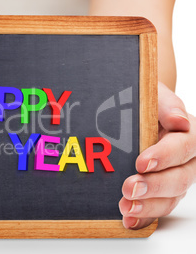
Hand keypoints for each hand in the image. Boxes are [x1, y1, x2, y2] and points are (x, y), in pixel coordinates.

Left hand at [120, 82, 195, 228]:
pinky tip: (129, 220)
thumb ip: (166, 105)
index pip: (183, 147)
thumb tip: (179, 120)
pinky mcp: (161, 193)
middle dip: (154, 186)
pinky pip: (157, 208)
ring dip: (148, 206)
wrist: (137, 113)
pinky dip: (143, 217)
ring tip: (126, 207)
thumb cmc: (148, 104)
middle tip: (129, 188)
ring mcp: (175, 178)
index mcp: (189, 135)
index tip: (141, 162)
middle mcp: (187, 160)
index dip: (165, 156)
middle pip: (179, 178)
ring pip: (170, 198)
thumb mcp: (155, 95)